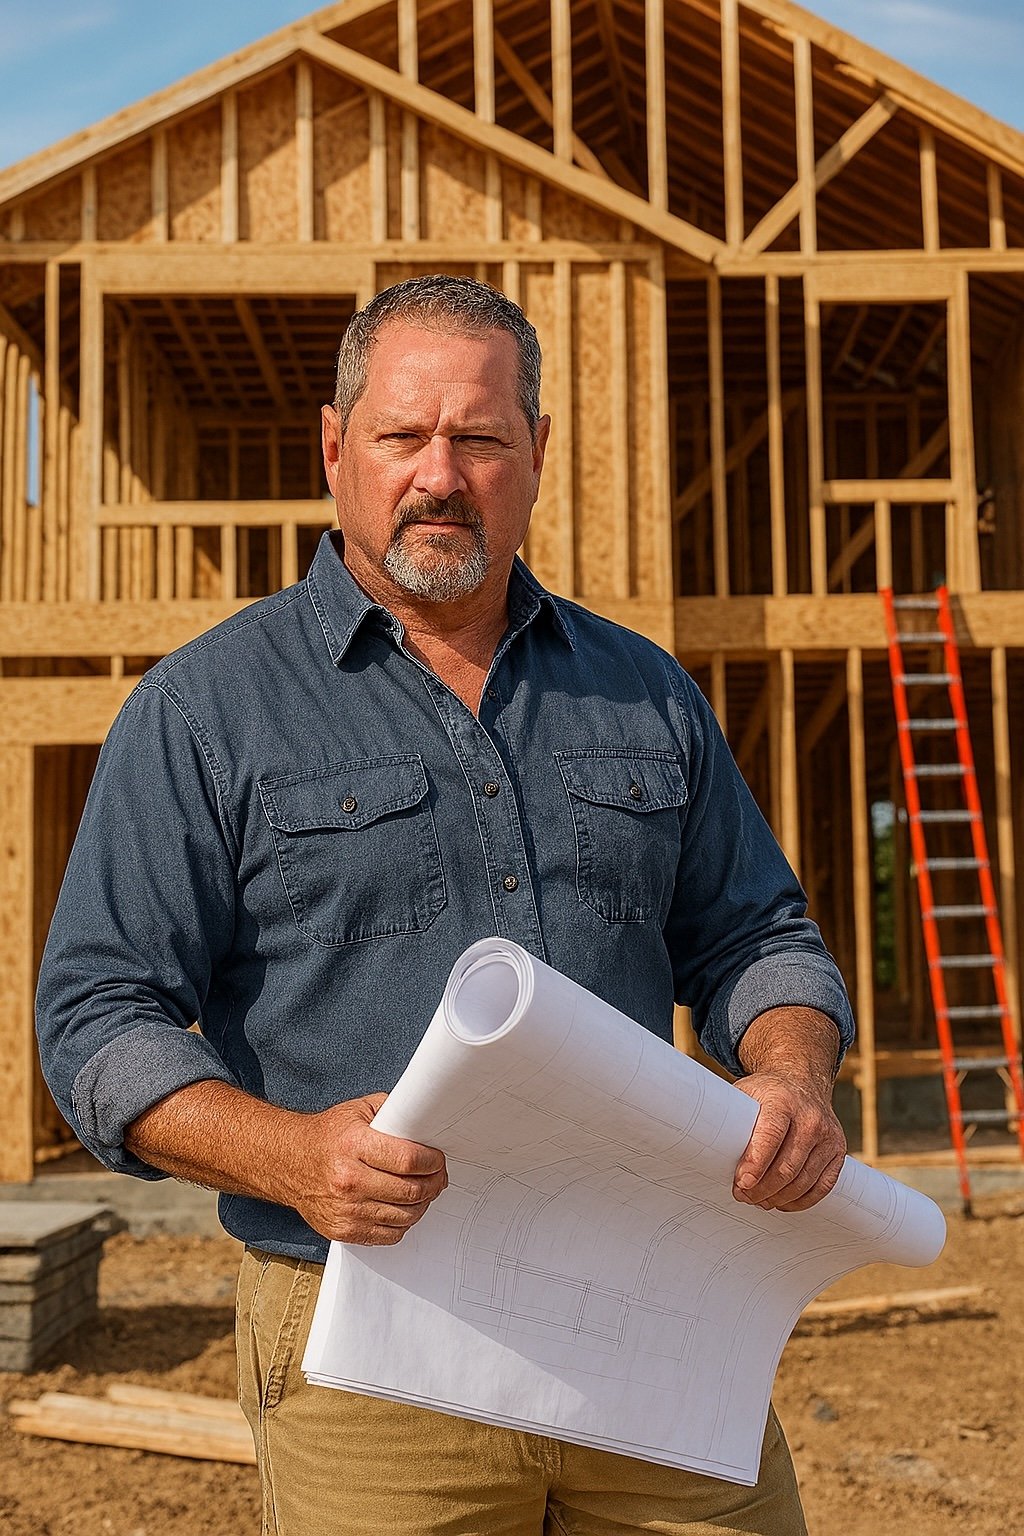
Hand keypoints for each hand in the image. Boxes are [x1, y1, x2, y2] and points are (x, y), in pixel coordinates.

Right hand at [293, 1093, 447, 1244]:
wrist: (289, 1162)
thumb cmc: (326, 1136)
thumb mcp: (358, 1111)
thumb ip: (392, 1112)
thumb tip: (424, 1121)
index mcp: (354, 1146)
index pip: (408, 1160)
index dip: (432, 1162)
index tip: (437, 1159)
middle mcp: (348, 1180)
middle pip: (410, 1191)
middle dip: (433, 1183)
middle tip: (437, 1176)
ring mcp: (345, 1210)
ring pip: (404, 1216)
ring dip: (422, 1204)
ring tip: (423, 1191)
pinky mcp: (343, 1231)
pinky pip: (389, 1235)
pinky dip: (403, 1223)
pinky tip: (403, 1207)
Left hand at [732, 1073, 846, 1211]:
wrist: (803, 1081)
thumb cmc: (767, 1093)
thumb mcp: (746, 1093)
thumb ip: (732, 1118)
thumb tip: (708, 1149)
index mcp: (782, 1100)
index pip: (771, 1136)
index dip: (756, 1164)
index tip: (742, 1183)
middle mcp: (810, 1118)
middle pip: (787, 1166)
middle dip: (762, 1188)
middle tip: (743, 1195)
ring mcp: (828, 1136)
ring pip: (804, 1181)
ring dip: (778, 1198)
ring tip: (758, 1200)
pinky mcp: (838, 1151)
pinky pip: (823, 1186)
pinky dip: (801, 1200)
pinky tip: (782, 1201)